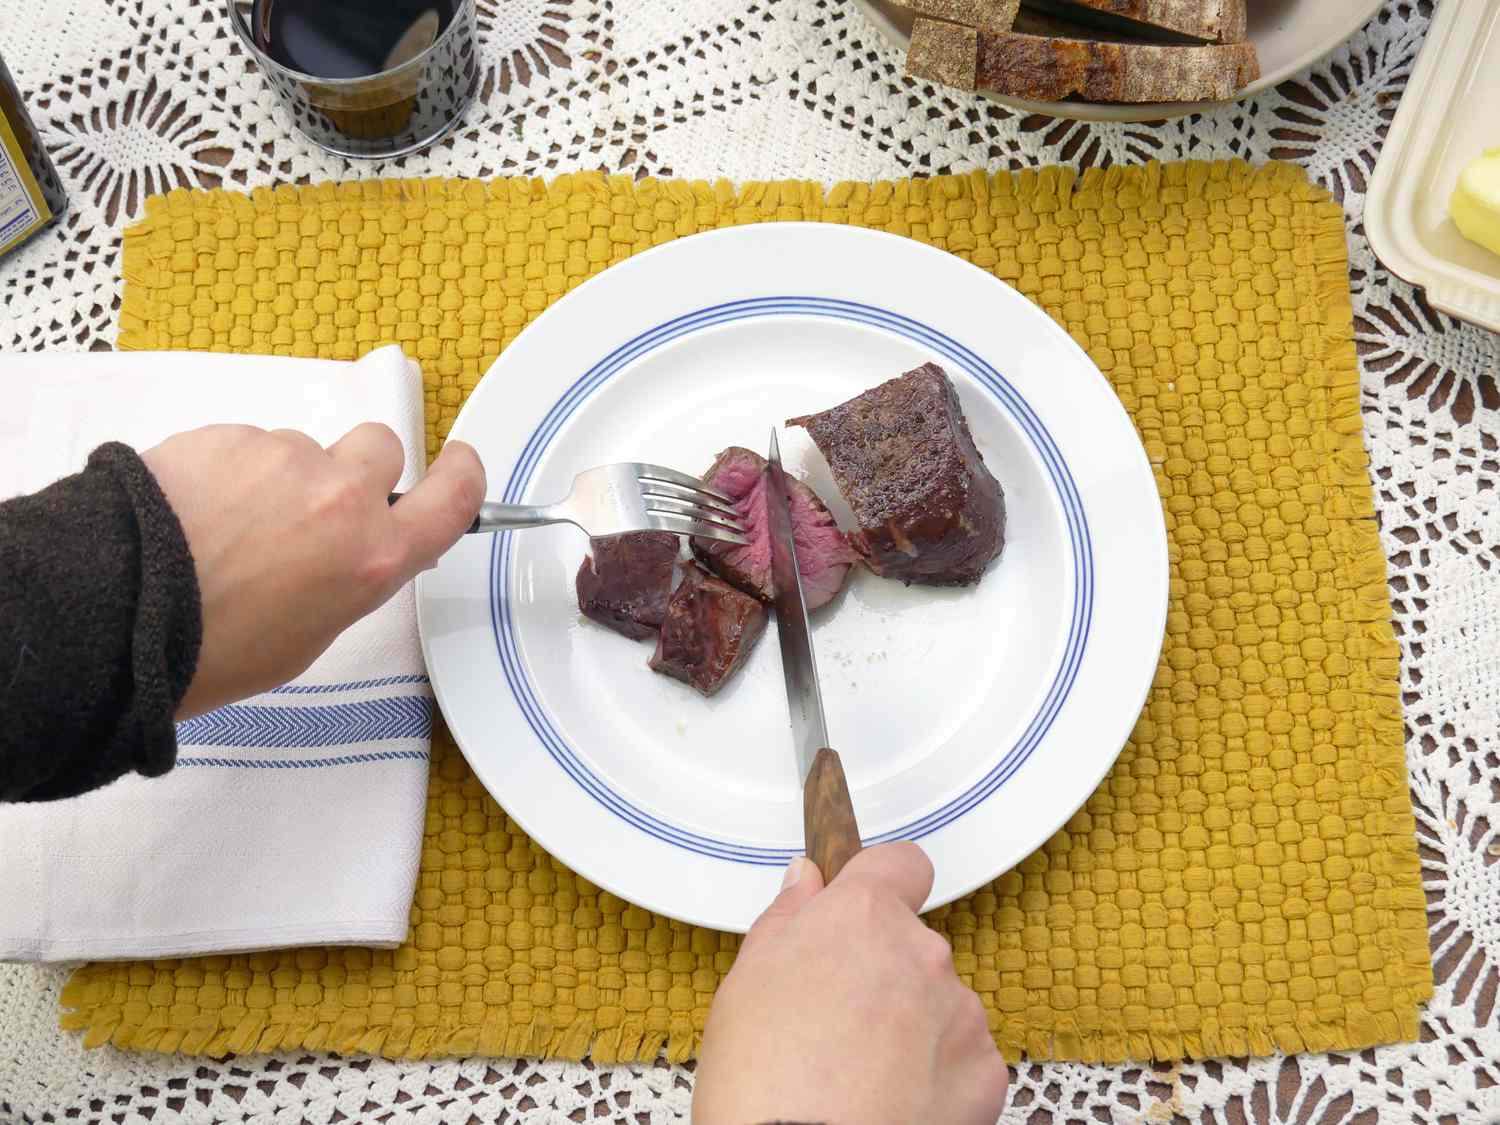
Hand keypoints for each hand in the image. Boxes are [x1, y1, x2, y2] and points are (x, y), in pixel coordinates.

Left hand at [142, 423, 484, 717]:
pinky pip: (245, 445)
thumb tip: (356, 549)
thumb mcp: (310, 636)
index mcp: (373, 556)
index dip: (463, 473)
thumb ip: (352, 578)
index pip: (455, 495)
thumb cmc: (214, 650)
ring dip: (280, 478)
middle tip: (313, 508)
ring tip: (226, 528)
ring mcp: (284, 459)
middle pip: (382, 448)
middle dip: (358, 470)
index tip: (457, 462)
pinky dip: (227, 472)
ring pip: (303, 450)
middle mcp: (342, 498)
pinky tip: (193, 513)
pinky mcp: (227, 436)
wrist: (117, 616)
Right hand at [693, 843, 1008, 1124]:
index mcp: (862, 917)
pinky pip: (964, 1054)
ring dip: (911, 1024)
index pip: (901, 863)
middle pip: (912, 943)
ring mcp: (959, 1011)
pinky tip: (893, 1099)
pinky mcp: (984, 1069)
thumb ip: (787, 917)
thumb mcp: (746, 981)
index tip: (865, 908)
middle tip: (835, 1019)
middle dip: (883, 971)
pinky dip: (937, 1073)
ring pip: (938, 1000)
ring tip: (860, 1071)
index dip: (883, 883)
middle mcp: (921, 952)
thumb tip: (807, 880)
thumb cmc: (764, 1083)